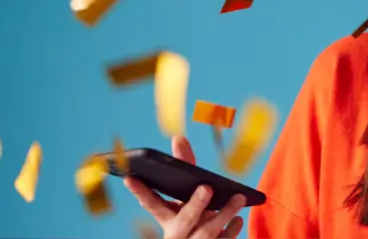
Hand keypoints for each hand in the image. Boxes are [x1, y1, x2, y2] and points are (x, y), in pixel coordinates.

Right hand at [124, 136, 246, 238]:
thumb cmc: (195, 215)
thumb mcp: (188, 194)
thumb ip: (185, 166)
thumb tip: (178, 138)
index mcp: (168, 218)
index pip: (152, 204)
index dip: (140, 191)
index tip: (129, 178)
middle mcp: (179, 233)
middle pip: (184, 220)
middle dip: (195, 204)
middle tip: (206, 187)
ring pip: (207, 232)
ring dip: (223, 213)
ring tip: (238, 197)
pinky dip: (231, 230)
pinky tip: (238, 219)